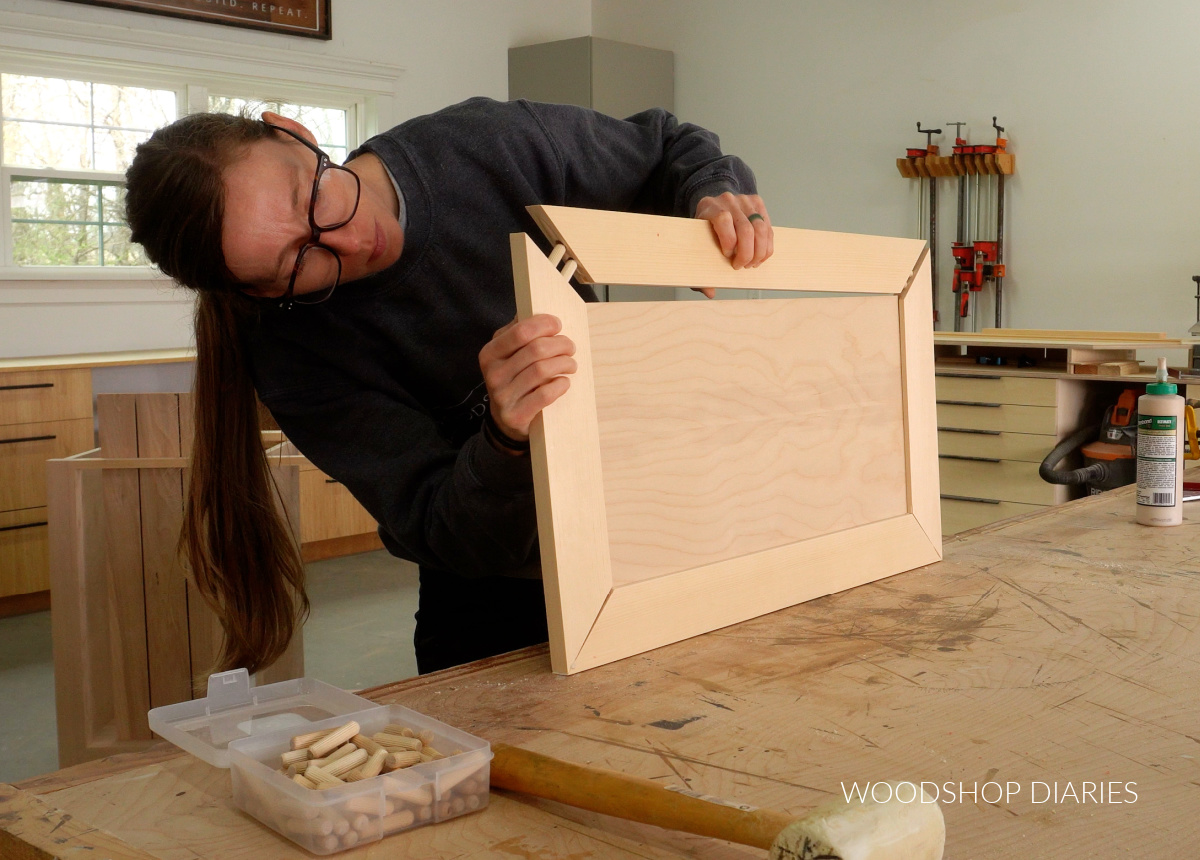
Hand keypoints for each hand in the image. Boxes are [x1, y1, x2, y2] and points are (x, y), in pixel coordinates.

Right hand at [478, 314, 576, 442]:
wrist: (505, 420)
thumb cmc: (513, 379)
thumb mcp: (507, 354)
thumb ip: (518, 332)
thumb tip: (536, 307)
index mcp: (490, 353)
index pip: (521, 331)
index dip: (544, 325)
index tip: (558, 325)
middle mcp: (493, 374)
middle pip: (536, 350)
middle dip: (561, 344)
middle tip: (570, 347)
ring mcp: (503, 397)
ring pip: (543, 370)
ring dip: (565, 364)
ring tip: (571, 364)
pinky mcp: (516, 415)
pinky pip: (545, 395)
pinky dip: (560, 385)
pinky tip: (564, 382)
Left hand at [694, 192, 774, 294]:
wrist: (713, 205)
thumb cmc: (704, 229)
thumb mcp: (695, 245)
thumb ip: (699, 269)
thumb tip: (710, 292)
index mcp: (709, 207)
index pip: (723, 220)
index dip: (728, 240)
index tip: (726, 255)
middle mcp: (728, 200)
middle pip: (746, 228)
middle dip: (747, 253)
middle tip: (742, 266)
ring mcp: (745, 200)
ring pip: (761, 228)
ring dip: (760, 251)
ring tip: (752, 263)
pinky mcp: (758, 203)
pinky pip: (768, 227)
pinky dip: (767, 245)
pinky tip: (760, 256)